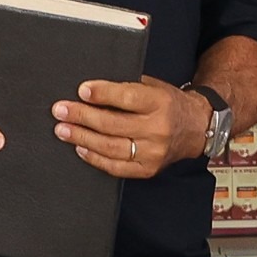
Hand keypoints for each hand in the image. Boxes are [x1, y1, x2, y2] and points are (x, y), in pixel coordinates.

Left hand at [53, 77, 206, 177]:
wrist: (196, 127)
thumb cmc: (168, 102)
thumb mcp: (153, 86)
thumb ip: (126, 87)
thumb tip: (90, 89)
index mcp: (160, 102)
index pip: (127, 98)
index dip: (102, 94)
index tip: (81, 90)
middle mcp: (158, 129)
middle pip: (113, 124)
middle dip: (82, 117)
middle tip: (60, 111)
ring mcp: (153, 152)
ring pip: (111, 147)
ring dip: (82, 138)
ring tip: (63, 130)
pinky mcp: (148, 169)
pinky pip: (116, 167)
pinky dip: (95, 158)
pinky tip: (80, 148)